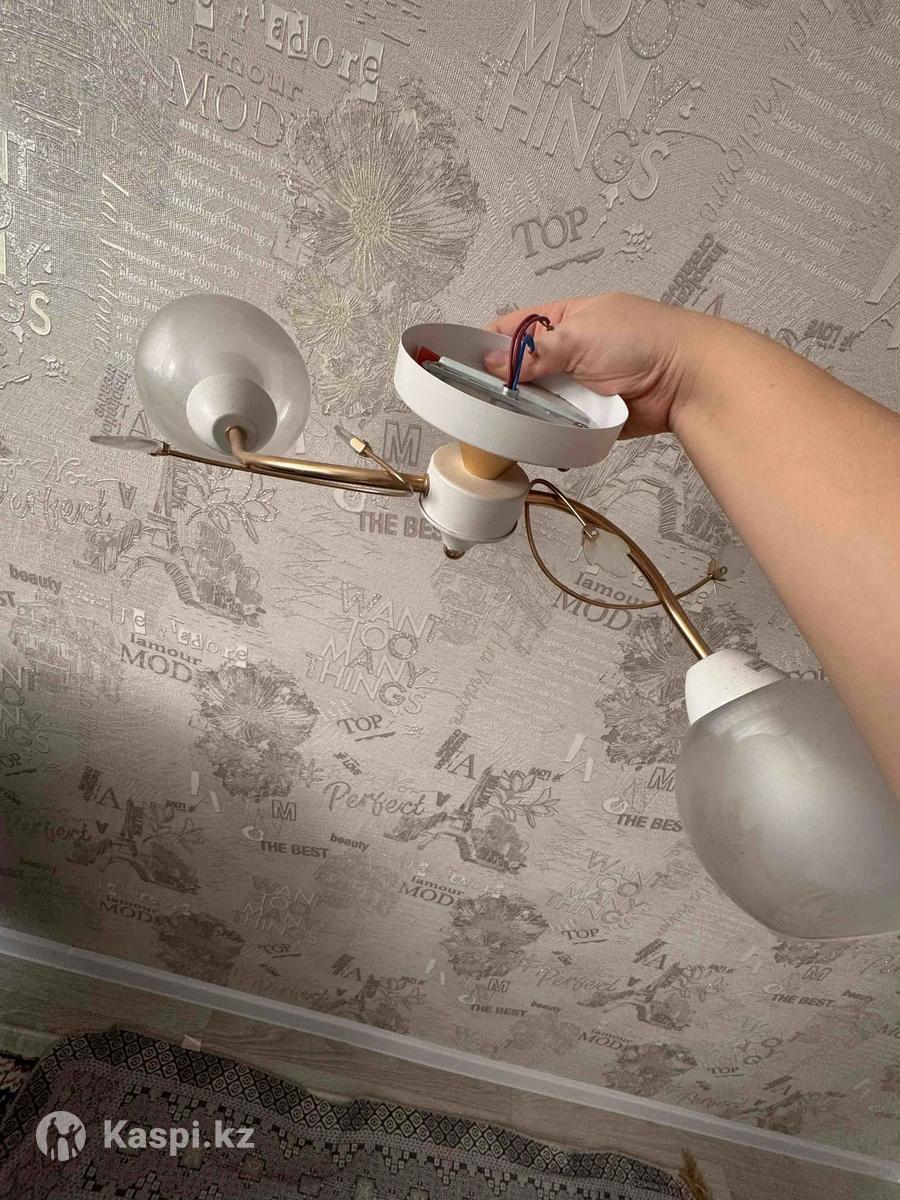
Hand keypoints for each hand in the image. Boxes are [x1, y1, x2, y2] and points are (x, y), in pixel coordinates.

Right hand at [484, 293, 709, 438]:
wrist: (686, 380)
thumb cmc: (643, 341)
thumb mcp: (580, 336)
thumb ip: (535, 352)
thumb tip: (494, 362)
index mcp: (565, 318)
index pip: (516, 327)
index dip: (490, 343)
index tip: (466, 363)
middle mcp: (570, 350)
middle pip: (523, 368)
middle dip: (504, 382)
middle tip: (478, 398)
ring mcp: (579, 384)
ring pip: (539, 399)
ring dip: (525, 409)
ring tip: (497, 420)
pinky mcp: (589, 414)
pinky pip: (559, 424)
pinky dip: (546, 430)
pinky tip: (528, 437)